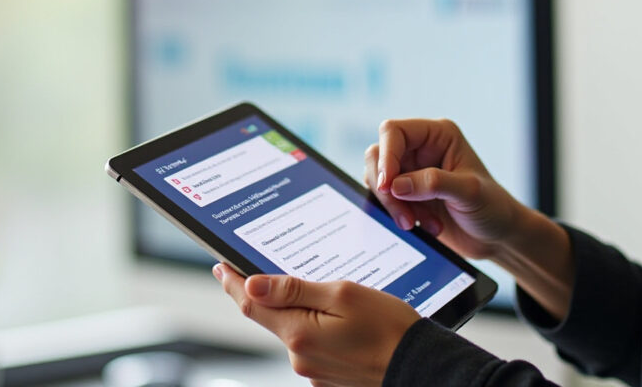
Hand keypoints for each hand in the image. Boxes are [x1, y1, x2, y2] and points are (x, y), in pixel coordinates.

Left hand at [214, 264, 417, 386]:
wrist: (421, 367)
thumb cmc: (390, 328)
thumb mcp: (343, 295)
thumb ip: (295, 289)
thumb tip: (253, 283)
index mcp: (299, 333)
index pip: (251, 303)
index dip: (232, 283)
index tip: (220, 266)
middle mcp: (300, 357)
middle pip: (275, 317)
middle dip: (277, 294)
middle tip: (288, 270)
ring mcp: (314, 371)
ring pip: (298, 331)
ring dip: (306, 313)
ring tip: (339, 301)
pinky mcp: (329, 378)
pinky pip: (316, 346)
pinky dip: (323, 330)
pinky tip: (349, 324)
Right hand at [364, 118, 525, 261]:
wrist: (497, 237)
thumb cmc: (492, 207)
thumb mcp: (469, 193)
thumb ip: (433, 184)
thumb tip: (396, 185)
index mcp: (438, 135)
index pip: (394, 132)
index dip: (386, 156)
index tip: (389, 186)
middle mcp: (421, 149)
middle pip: (378, 155)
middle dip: (387, 188)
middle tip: (406, 216)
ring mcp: (412, 172)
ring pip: (378, 179)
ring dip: (394, 205)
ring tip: (418, 223)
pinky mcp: (406, 195)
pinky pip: (384, 199)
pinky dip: (397, 215)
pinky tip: (422, 226)